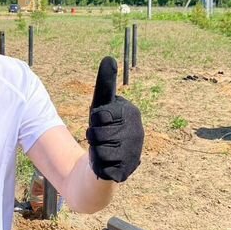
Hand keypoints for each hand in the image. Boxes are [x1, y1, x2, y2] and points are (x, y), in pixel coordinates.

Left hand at [86, 56, 143, 181]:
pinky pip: (102, 167)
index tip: (102, 121)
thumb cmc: (103, 125)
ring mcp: (134, 153)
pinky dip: (99, 165)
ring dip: (95, 150)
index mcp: (131, 113)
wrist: (106, 157)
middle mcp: (137, 132)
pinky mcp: (127, 171)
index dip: (95, 120)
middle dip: (93, 136)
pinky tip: (106, 163)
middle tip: (101, 136)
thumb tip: (109, 58)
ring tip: (103, 149)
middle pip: (98, 134)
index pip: (100, 116)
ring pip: (99, 151)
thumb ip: (105, 83)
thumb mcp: (101, 103)